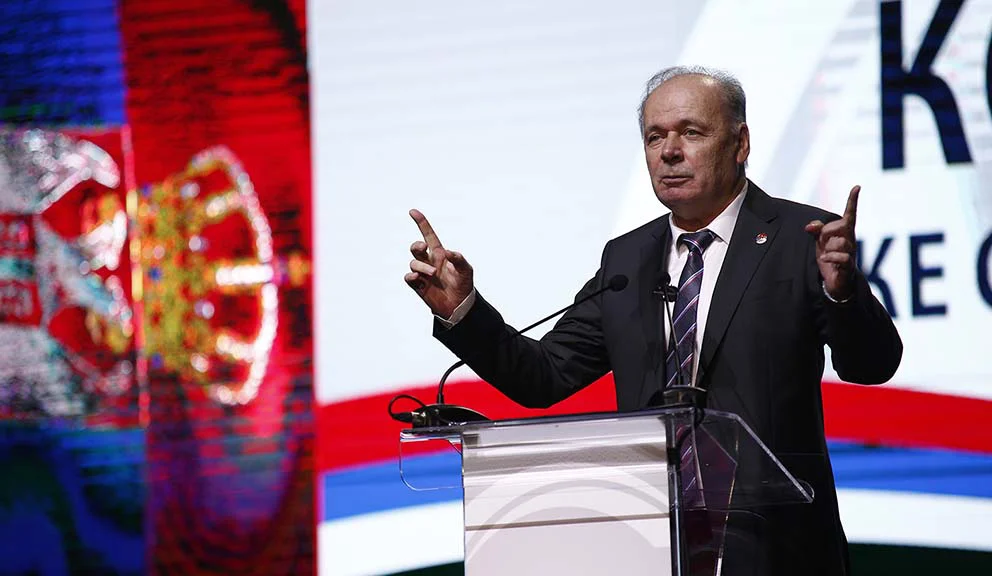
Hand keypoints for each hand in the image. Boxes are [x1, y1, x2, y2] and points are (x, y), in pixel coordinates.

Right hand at [405, 209, 473, 318]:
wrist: (459, 305)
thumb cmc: (463, 284)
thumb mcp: (466, 270)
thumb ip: (459, 259)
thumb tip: (448, 252)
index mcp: (440, 254)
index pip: (428, 235)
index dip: (421, 223)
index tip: (413, 212)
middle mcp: (429, 261)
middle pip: (415, 247)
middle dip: (417, 245)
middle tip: (424, 247)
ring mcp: (423, 273)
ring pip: (413, 263)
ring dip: (422, 266)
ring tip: (433, 273)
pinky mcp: (418, 286)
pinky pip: (409, 277)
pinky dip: (412, 276)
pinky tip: (419, 278)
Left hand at [804, 185, 859, 300]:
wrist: (835, 282)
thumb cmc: (829, 258)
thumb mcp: (820, 242)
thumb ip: (816, 230)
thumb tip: (809, 227)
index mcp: (845, 232)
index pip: (850, 214)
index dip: (852, 200)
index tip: (857, 187)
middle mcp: (851, 240)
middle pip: (839, 227)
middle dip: (826, 234)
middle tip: (822, 245)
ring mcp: (851, 252)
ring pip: (840, 242)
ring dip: (828, 248)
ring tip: (826, 256)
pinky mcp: (848, 265)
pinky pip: (842, 257)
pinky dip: (831, 257)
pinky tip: (825, 260)